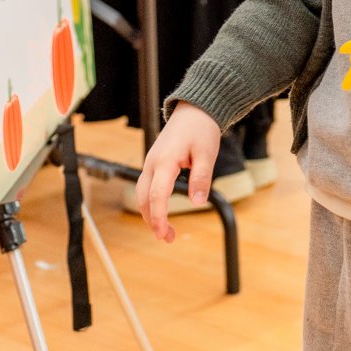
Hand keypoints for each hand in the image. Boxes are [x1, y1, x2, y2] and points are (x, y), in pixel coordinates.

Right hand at [137, 102, 221, 242]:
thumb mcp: (207, 153)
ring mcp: (150, 163)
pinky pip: (147, 188)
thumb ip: (202, 178)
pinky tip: (163, 212)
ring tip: (167, 231)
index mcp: (165, 161)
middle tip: (168, 238)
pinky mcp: (153, 164)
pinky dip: (151, 203)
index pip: (157, 195)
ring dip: (150, 214)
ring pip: (142, 195)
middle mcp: (152, 163)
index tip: (164, 234)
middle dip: (152, 221)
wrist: (194, 111)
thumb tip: (198, 202)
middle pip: (144, 199)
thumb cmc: (201, 130)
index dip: (159, 217)